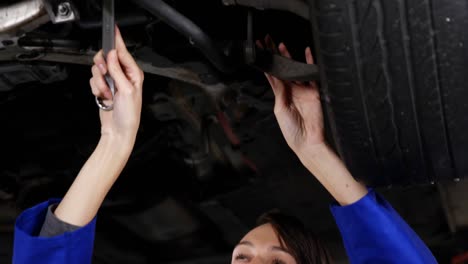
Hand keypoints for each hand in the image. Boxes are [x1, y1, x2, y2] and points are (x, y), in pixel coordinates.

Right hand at [90, 26, 143, 140]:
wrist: (118, 131)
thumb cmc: (129, 115)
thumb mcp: (126, 90)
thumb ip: (117, 71)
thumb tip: (112, 54)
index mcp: (133, 74)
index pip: (123, 53)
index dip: (117, 41)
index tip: (113, 30)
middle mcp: (123, 75)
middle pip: (106, 58)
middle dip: (102, 67)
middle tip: (104, 75)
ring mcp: (112, 81)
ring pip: (97, 69)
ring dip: (99, 82)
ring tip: (107, 93)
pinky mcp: (103, 88)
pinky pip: (93, 80)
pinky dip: (96, 89)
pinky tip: (104, 97)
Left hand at [258, 36, 323, 154]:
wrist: (308, 141)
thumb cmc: (292, 131)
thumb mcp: (281, 110)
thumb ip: (279, 92)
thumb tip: (276, 77)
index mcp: (280, 95)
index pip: (271, 75)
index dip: (266, 63)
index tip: (259, 51)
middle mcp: (290, 90)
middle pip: (282, 69)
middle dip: (275, 55)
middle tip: (268, 41)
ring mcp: (302, 90)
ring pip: (295, 69)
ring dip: (289, 56)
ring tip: (282, 44)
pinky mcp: (314, 91)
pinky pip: (311, 74)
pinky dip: (309, 62)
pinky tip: (306, 51)